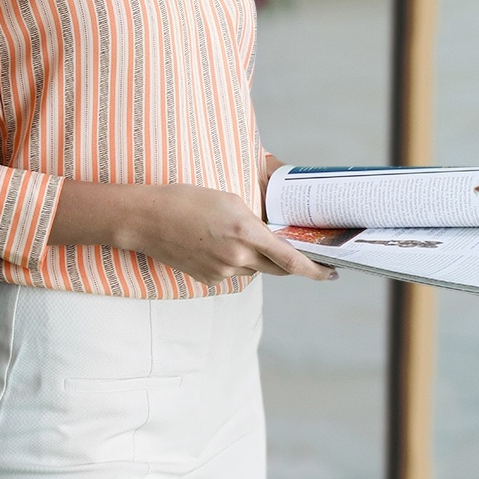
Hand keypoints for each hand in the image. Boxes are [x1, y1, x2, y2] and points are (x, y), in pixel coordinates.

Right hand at [129, 184, 337, 284]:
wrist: (147, 219)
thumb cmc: (186, 199)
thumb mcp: (228, 198)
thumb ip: (253, 220)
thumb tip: (268, 236)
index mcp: (246, 232)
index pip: (290, 259)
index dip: (314, 270)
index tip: (330, 273)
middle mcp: (238, 257)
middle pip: (277, 268)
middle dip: (290, 263)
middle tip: (301, 255)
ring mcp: (223, 272)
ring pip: (253, 269)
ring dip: (255, 257)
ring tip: (232, 234)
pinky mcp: (209, 279)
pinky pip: (233, 273)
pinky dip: (234, 261)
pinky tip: (214, 243)